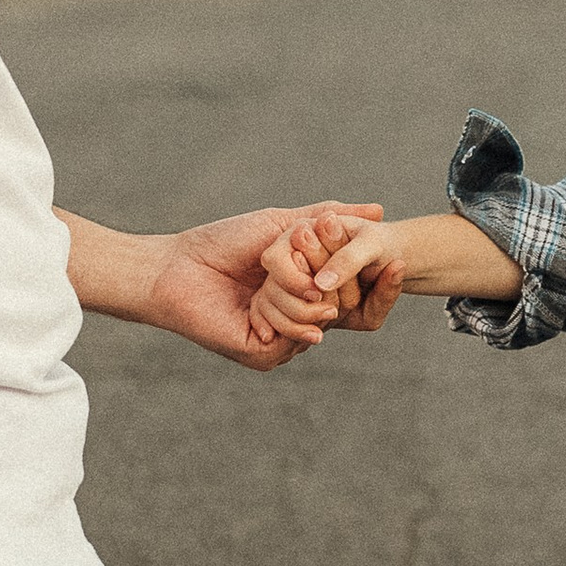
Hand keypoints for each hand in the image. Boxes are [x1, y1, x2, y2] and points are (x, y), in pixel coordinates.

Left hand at [143, 205, 384, 367]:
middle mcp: (295, 318)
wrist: (176, 266)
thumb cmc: (223, 243)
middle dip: (323, 278)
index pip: (347, 291)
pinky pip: (293, 338)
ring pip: (316, 323)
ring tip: (263, 278)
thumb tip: (380, 212)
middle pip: (338, 307)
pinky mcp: (262, 354)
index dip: (362, 274)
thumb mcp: (282, 224)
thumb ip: (327, 218)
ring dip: (292, 294)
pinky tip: (258, 298)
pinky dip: (280, 312)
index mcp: (303, 292)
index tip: (389, 258)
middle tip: (293, 257)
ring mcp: (280, 339)